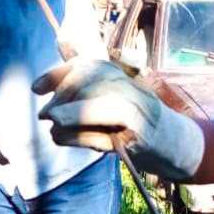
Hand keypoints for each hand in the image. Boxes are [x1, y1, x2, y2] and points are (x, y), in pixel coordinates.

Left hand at [33, 58, 204, 178]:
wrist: (177, 149)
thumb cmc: (136, 126)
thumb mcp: (109, 103)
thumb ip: (83, 88)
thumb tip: (46, 71)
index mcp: (124, 77)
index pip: (89, 65)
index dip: (59, 73)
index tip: (36, 88)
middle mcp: (133, 88)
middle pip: (94, 79)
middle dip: (63, 95)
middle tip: (46, 114)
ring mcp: (140, 112)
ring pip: (103, 102)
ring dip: (71, 112)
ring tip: (51, 121)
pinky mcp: (141, 137)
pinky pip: (107, 131)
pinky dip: (79, 134)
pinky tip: (60, 138)